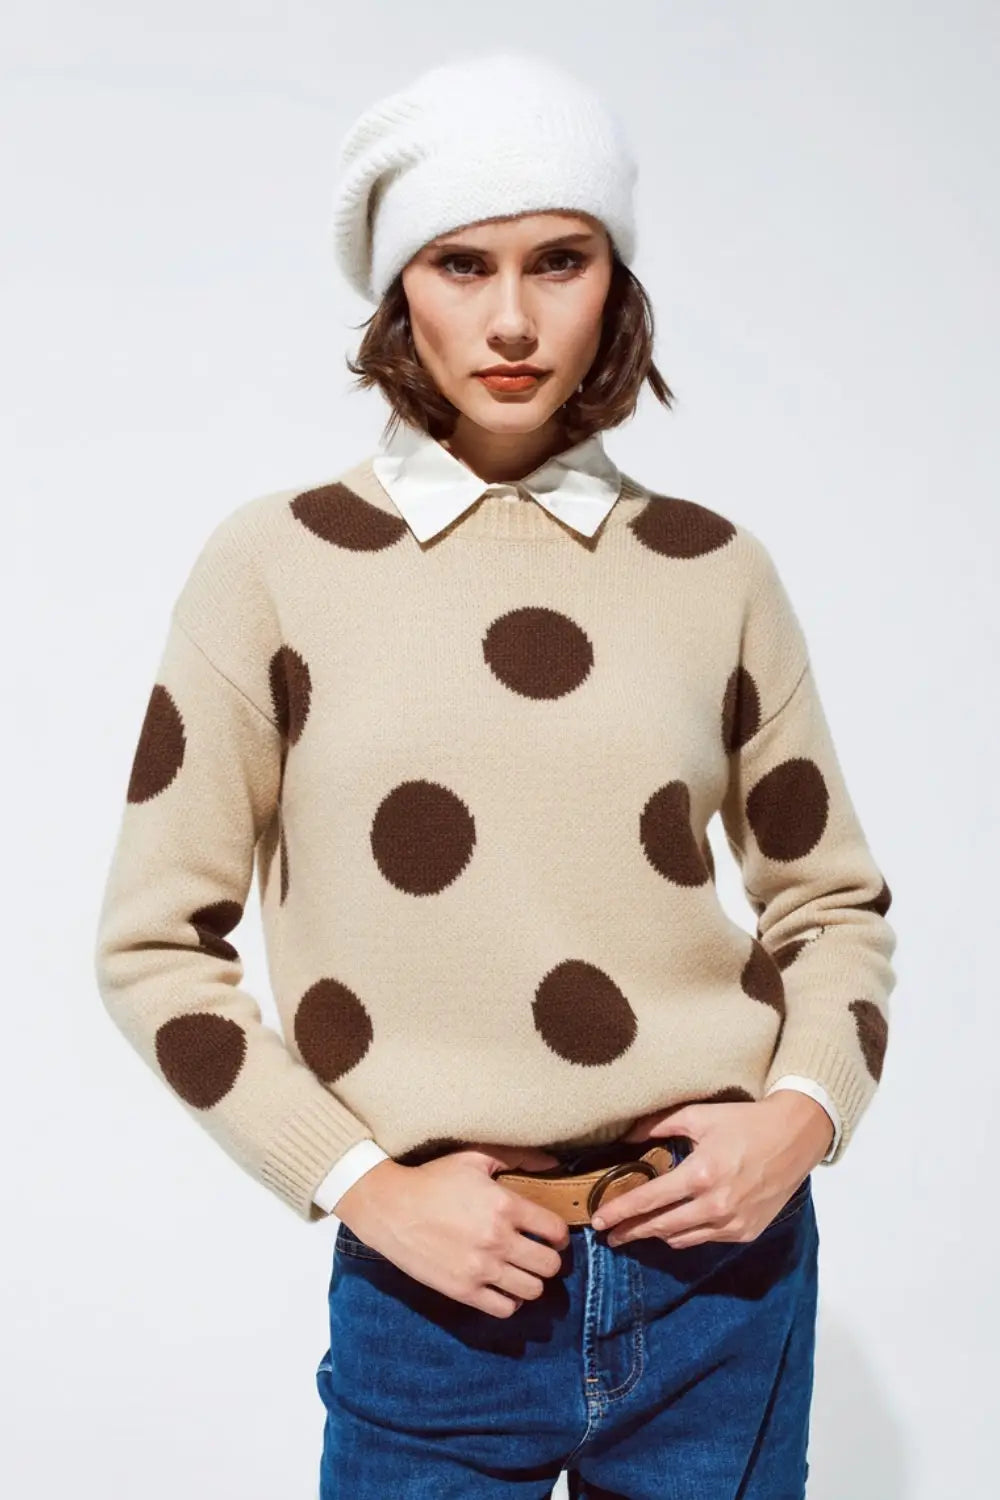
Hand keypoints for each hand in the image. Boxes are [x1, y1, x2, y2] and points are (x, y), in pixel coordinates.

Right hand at [335, 1143, 571, 1318]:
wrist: (390, 1208)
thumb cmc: (433, 1179)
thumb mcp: (474, 1158)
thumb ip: (518, 1157)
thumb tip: (552, 1164)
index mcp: (504, 1205)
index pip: (555, 1231)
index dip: (559, 1234)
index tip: (553, 1235)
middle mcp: (497, 1240)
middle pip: (549, 1266)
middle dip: (550, 1260)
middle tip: (540, 1253)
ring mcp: (480, 1269)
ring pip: (532, 1290)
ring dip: (532, 1281)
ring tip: (522, 1270)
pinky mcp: (463, 1290)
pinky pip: (505, 1309)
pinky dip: (510, 1301)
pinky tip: (503, 1286)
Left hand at [590, 1093, 832, 1249]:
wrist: (794, 1138)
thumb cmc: (745, 1122)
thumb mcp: (699, 1116)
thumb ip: (659, 1125)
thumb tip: (627, 1135)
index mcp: (700, 1174)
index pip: (650, 1200)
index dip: (621, 1211)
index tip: (599, 1220)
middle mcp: (715, 1205)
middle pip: (661, 1227)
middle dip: (631, 1232)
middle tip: (609, 1235)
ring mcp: (733, 1223)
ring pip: (682, 1239)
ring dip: (657, 1235)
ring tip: (638, 1231)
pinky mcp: (746, 1232)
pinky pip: (705, 1239)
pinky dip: (686, 1234)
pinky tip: (674, 1227)